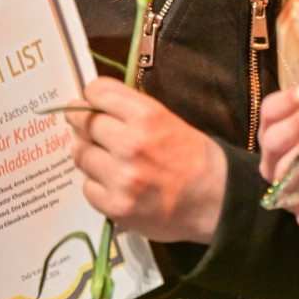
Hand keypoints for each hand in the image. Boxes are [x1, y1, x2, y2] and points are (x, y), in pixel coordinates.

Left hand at [66, 77, 227, 242]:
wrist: (217, 200)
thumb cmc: (194, 158)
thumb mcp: (168, 120)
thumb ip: (132, 111)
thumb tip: (94, 106)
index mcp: (147, 116)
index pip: (98, 92)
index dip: (90, 96)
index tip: (88, 101)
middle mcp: (130, 144)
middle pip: (84, 123)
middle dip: (81, 123)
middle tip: (83, 127)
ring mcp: (121, 177)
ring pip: (82, 156)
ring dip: (89, 156)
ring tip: (105, 160)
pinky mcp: (117, 206)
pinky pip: (88, 188)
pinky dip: (97, 186)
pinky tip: (113, 185)